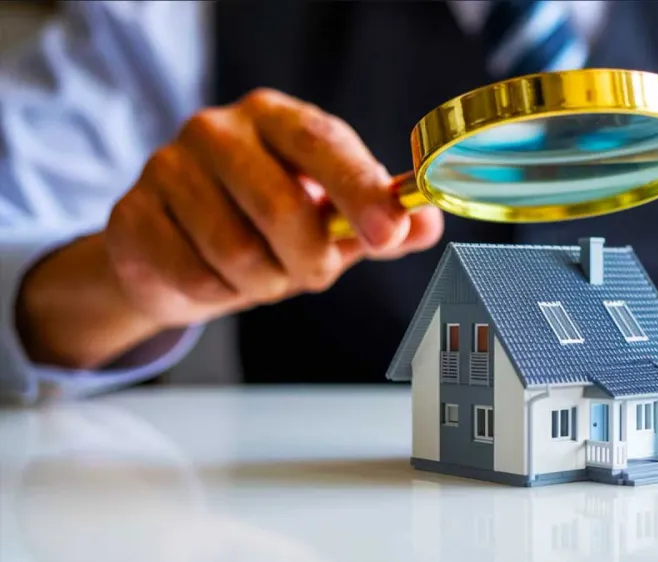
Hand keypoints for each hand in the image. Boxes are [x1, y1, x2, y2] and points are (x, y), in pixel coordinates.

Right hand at [106, 87, 442, 328]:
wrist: (175, 251)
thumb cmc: (264, 227)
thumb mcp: (330, 218)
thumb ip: (381, 221)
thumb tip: (427, 225)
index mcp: (274, 118)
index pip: (322, 142)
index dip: (359, 189)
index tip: (388, 233)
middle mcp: (216, 131)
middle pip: (280, 207)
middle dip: (310, 260)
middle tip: (313, 272)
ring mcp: (166, 169)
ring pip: (237, 253)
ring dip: (264, 282)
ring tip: (261, 271)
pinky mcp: (130, 216)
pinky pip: (193, 277)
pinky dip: (219, 295)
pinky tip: (217, 278)